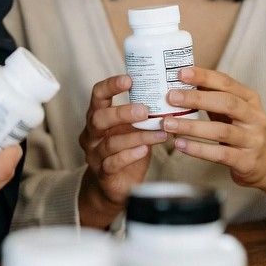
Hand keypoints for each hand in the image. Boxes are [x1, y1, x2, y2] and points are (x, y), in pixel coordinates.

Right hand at [78, 74, 168, 227]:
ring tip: (160, 132)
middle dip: (121, 112)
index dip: (110, 86)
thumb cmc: (125, 149)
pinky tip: (145, 150)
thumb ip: (142, 114)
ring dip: (137, 136)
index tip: (129, 79)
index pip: (97, 95)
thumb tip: (173, 92)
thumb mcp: (131, 128)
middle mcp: (92, 134)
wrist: (112, 185)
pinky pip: (113, 163)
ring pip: (110, 143)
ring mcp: (95, 154)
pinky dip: (130, 155)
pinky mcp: (103, 173)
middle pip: (99, 118)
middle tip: (144, 110)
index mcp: (97, 117)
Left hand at [163, 67, 265, 210]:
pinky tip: (180, 145)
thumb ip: (210, 96)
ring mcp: (252, 140)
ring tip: (168, 124)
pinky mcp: (246, 161)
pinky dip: (198, 149)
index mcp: (250, 99)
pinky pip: (220, 154)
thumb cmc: (239, 129)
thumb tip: (178, 81)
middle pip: (226, 103)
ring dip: (192, 127)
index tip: (180, 73)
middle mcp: (254, 117)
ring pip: (221, 131)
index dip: (204, 76)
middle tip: (171, 97)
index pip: (226, 83)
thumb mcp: (231, 110)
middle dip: (197, 99)